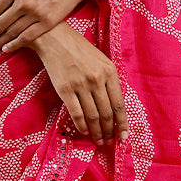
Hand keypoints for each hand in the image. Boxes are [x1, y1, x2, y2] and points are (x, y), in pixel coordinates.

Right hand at [33, 22, 128, 144]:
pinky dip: (81, 125)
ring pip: (93, 116)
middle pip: (107, 113)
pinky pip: (76, 113)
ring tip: (98, 140)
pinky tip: (84, 131)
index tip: (125, 137)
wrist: (55, 38)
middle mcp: (97, 79)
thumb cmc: (80, 49)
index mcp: (110, 72)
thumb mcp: (101, 60)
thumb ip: (109, 80)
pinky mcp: (65, 89)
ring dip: (96, 132)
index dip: (122, 124)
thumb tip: (114, 106)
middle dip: (109, 131)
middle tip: (109, 142)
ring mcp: (80, 85)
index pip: (119, 104)